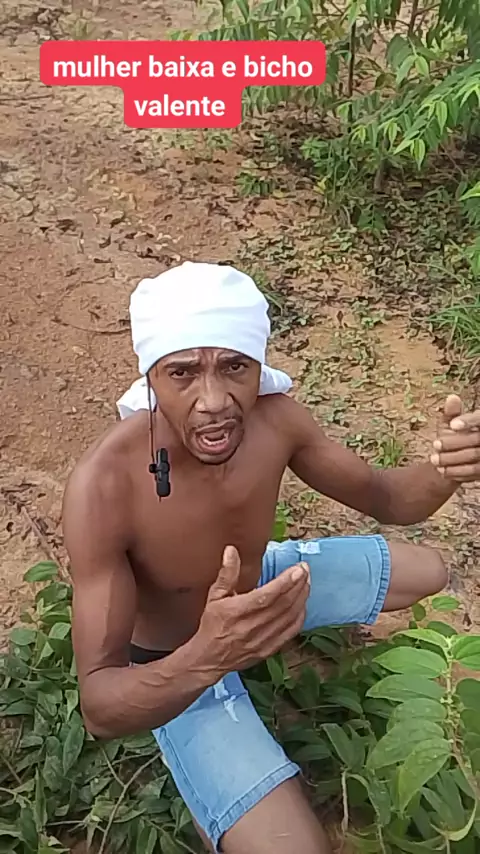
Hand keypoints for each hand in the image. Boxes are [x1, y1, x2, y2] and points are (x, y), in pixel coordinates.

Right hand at [195, 545, 309, 672]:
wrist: (208, 659)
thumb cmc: (212, 625)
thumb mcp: (214, 596)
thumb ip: (226, 573)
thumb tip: (231, 551)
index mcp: (236, 612)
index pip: (267, 596)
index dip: (285, 582)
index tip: (298, 569)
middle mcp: (250, 627)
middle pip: (282, 605)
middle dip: (297, 585)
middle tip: (305, 570)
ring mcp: (261, 641)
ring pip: (289, 618)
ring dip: (301, 598)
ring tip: (306, 583)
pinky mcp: (269, 650)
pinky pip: (290, 632)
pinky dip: (299, 617)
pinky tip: (302, 605)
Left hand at [429, 394, 479, 482]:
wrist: (460, 462)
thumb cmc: (456, 438)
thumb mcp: (451, 424)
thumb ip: (452, 413)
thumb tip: (452, 398)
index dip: (468, 421)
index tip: (453, 425)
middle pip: (476, 439)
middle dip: (453, 443)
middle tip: (435, 445)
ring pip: (474, 456)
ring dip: (452, 459)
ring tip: (434, 460)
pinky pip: (475, 472)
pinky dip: (458, 472)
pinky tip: (443, 471)